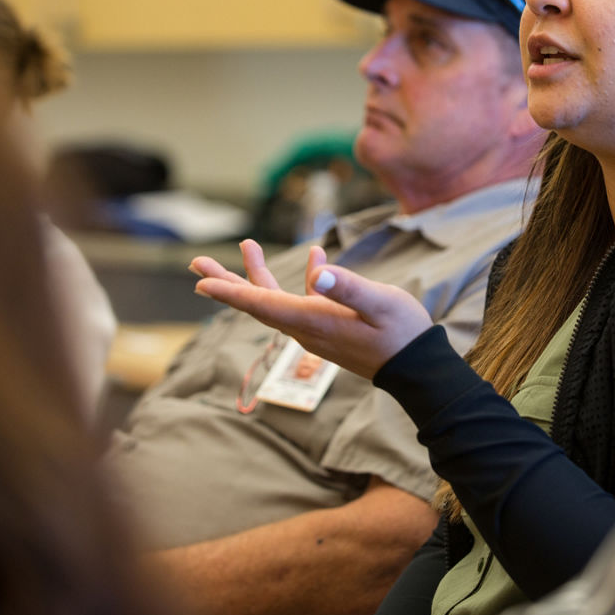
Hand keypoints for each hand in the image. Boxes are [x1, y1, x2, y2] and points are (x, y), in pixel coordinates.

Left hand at [189, 240, 432, 377]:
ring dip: (256, 276)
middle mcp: (307, 328)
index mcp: (314, 319)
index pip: (262, 304)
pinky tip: (315, 258)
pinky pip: (303, 302)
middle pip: (257, 304)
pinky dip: (301, 280)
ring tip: (246, 246)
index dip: (230, 291)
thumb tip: (319, 274)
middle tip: (197, 263)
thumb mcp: (381, 304)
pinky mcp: (329, 329)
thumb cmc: (403, 334)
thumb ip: (350, 289)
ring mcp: (317, 330)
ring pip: (275, 302)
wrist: (418, 368)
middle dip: (227, 282)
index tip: (200, 280)